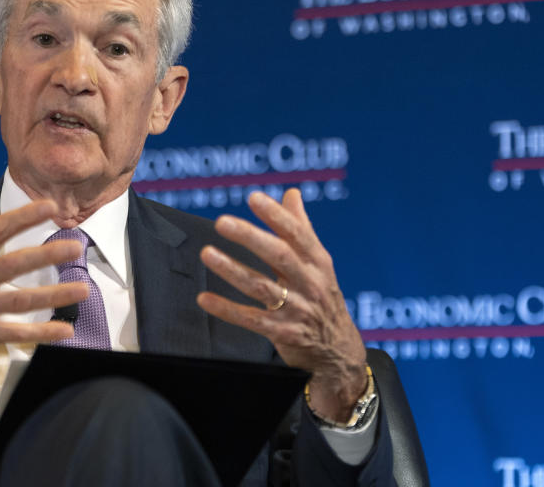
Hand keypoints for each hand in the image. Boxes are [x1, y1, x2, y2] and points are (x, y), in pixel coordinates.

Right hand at [0, 169, 88, 390]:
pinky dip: (39, 333)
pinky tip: (65, 331)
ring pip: (18, 301)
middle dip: (46, 255)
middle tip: (76, 247)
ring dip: (53, 296)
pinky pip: (12, 334)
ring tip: (82, 289)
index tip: (50, 206)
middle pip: (12, 265)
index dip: (23, 217)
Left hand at [197, 189, 366, 421]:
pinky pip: (252, 320)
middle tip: (222, 221)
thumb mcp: (318, 263)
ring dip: (232, 269)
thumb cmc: (322, 296)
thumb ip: (301, 228)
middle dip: (250, 237)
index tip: (254, 198)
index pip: (297, 234)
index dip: (276, 216)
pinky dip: (227, 309)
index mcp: (317, 262)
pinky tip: (204, 299)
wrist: (339, 351)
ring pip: (261, 287)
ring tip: (207, 253)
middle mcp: (310, 283)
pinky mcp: (284, 334)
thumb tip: (291, 193)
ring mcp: (298, 310)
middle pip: (279, 256)